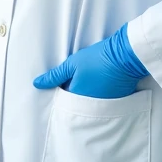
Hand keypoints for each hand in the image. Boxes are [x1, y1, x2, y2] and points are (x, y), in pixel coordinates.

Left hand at [32, 23, 148, 98]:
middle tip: (79, 79)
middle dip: (75, 93)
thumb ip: (54, 76)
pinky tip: (100, 81)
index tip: (65, 80)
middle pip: (77, 102)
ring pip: (89, 102)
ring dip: (87, 93)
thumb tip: (37, 84)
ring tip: (90, 78)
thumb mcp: (72, 64)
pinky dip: (99, 94)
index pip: (64, 99)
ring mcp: (104, 104)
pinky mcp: (115, 101)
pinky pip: (102, 101)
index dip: (63, 88)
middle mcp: (90, 106)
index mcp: (77, 97)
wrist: (125, 55)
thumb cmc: (97, 58)